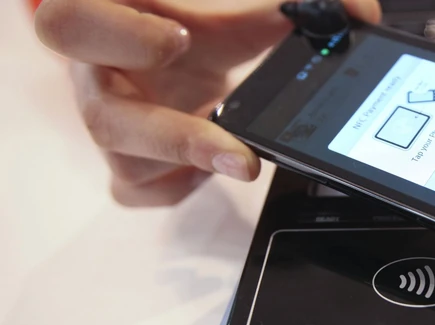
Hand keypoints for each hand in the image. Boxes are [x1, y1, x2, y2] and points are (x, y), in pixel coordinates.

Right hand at [34, 0, 380, 206]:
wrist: (162, 39)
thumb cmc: (185, 12)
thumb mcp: (227, 1)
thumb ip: (281, 6)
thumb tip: (356, 14)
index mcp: (102, 16)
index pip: (71, 22)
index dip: (122, 35)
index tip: (183, 39)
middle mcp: (95, 75)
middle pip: (99, 118)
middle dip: (174, 137)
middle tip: (239, 150)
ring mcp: (111, 123)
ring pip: (128, 165)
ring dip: (195, 164)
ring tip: (244, 155)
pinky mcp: (128, 161)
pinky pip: (142, 190)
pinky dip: (184, 182)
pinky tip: (215, 160)